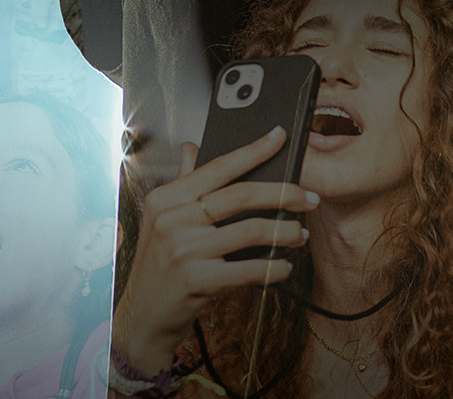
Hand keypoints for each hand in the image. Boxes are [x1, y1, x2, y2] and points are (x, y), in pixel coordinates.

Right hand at [112, 126, 318, 373]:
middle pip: (241, 196)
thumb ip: (182, 183)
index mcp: (166, 198)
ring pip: (250, 231)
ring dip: (285, 232)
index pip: (218, 167)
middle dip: (284, 193)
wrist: (142, 317)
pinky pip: (248, 269)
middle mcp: (172, 219)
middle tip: (310, 197)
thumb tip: (193, 148)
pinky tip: (284, 268)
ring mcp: (183, 250)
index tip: (280, 136)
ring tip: (300, 234)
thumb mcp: (161, 220)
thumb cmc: (158, 266)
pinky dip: (273, 268)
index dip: (253, 150)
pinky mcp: (196, 280)